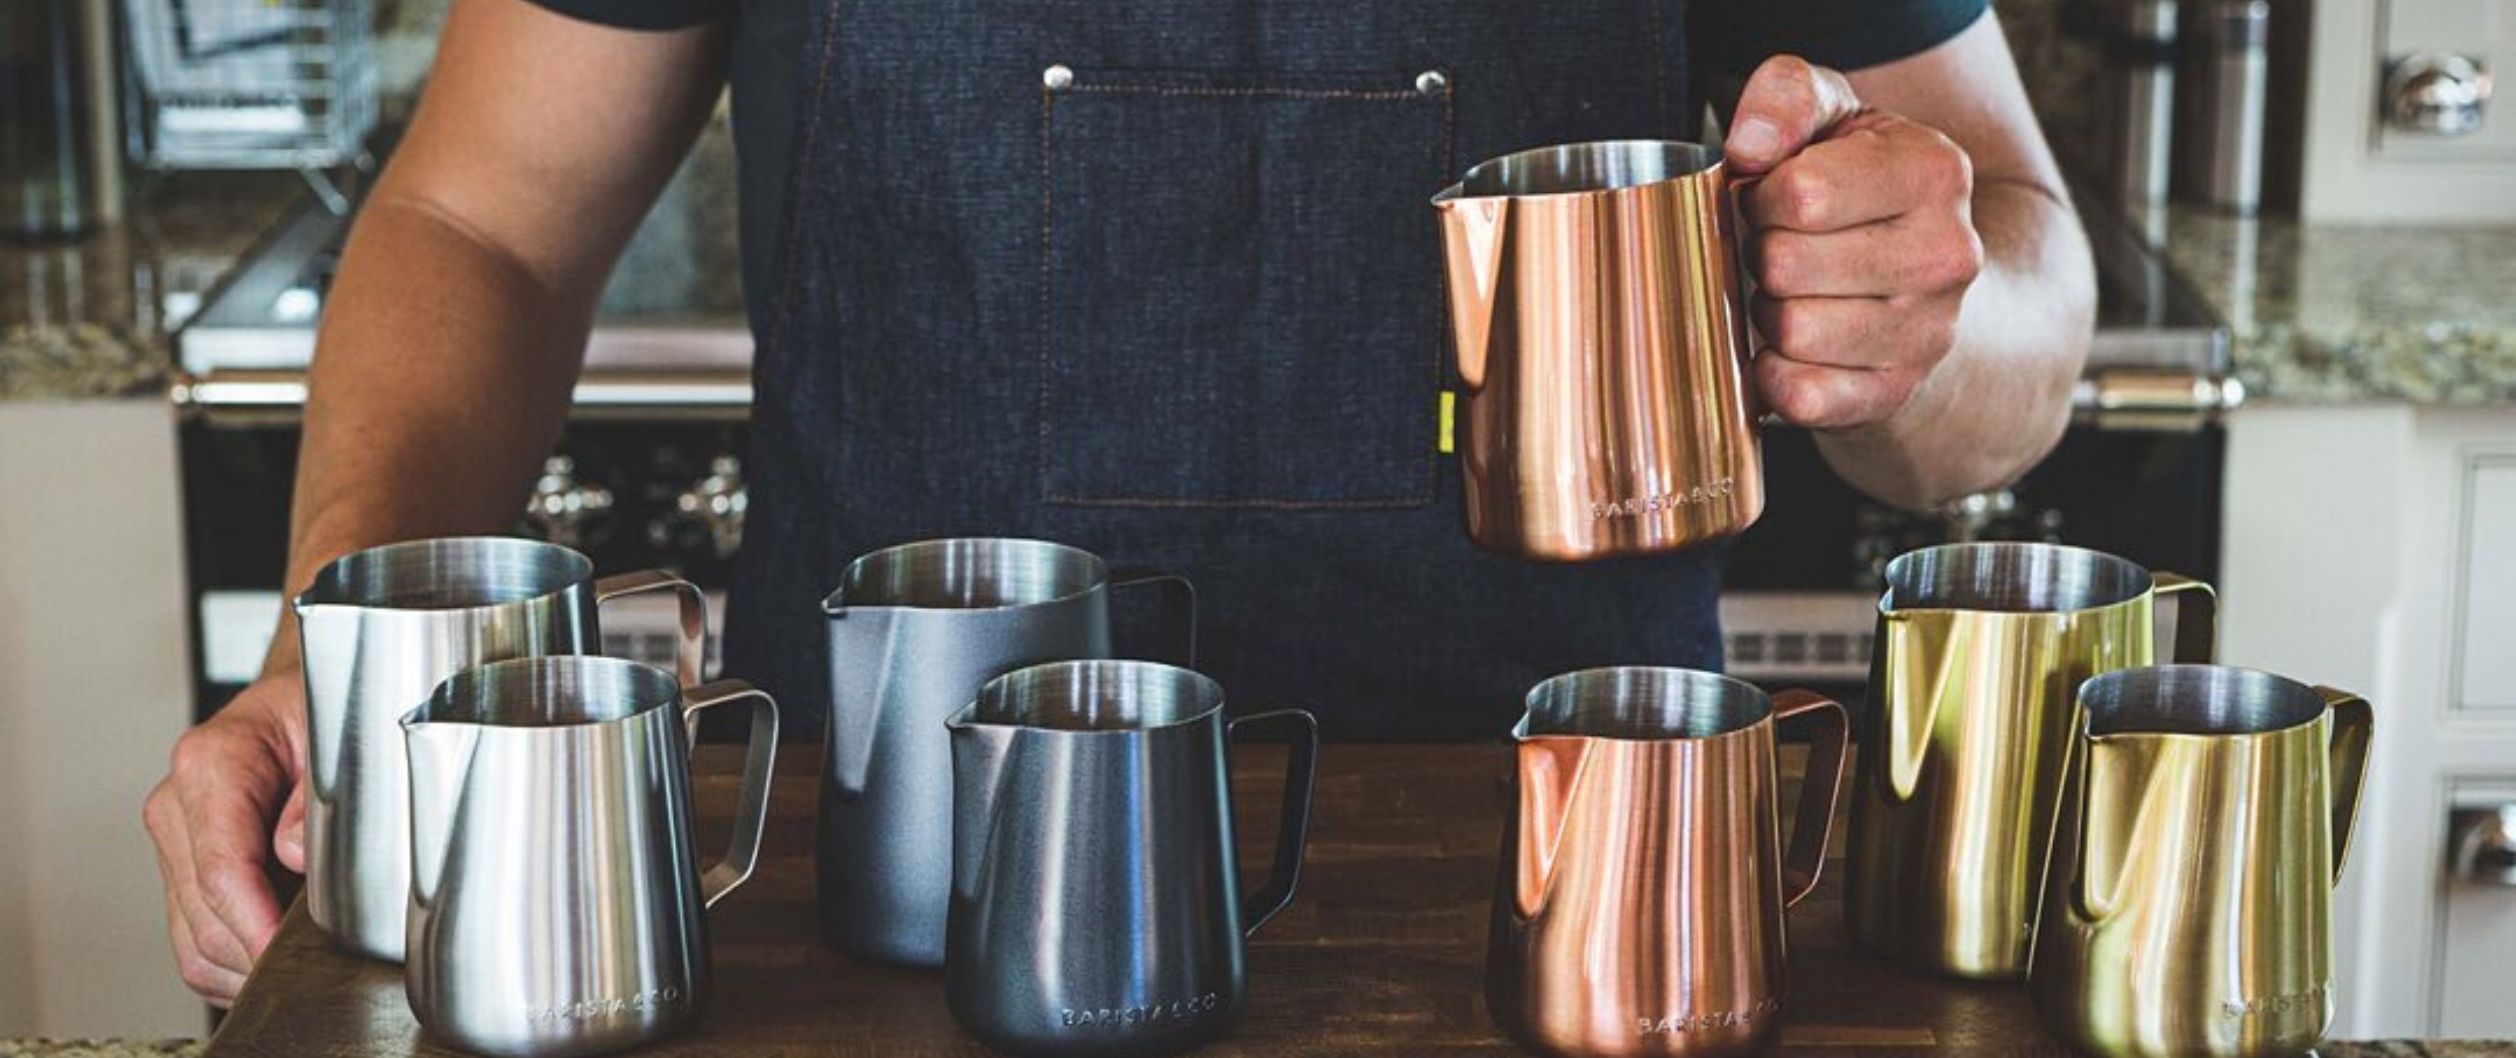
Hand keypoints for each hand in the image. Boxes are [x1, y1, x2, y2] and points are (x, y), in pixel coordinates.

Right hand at [142, 673, 308, 1005]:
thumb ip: (315, 798)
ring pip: (194, 940)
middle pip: (206, 916)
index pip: (222, 871)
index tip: (286, 955)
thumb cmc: (319, 712)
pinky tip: (275, 954)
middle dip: (259, 953)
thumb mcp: (337, 734)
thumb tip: (292, 854)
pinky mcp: (181, 866)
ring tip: (301, 958)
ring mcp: (175, 839)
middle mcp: (178, 804)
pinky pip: (194, 939)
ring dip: (245, 966)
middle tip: (317, 962)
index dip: (256, 925)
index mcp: (211, 764)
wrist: (293, 704)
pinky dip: (233, 961)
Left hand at [1724, 55, 1984, 428]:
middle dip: (1760, 253)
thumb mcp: (1832, 115)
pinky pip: (1800, 394)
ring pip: (1790, 331)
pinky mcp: (1895, 392)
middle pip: (1786, 264)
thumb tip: (1748, 148)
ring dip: (1766, 311)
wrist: (1921, 274)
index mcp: (1935, 172)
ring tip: (1790, 292)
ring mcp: (1929, 333)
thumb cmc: (1856, 184)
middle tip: (1779, 248)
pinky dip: (1773, 374)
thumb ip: (1787, 96)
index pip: (1801, 194)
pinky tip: (1789, 347)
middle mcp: (1947, 255)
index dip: (1760, 196)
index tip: (1772, 198)